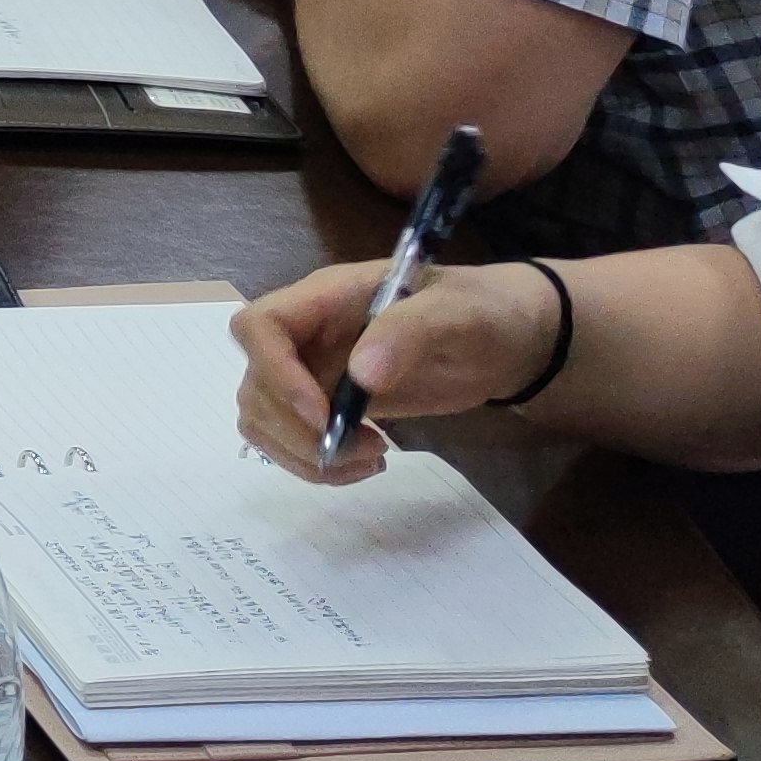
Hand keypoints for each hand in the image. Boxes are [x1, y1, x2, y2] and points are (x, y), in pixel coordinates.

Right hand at [228, 257, 556, 482]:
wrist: (505, 340)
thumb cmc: (480, 313)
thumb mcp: (457, 312)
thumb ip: (409, 331)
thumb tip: (362, 376)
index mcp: (326, 298)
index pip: (259, 326)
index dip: (274, 373)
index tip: (322, 417)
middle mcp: (307, 335)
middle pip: (255, 383)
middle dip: (296, 429)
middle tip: (363, 448)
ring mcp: (314, 372)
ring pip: (262, 417)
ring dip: (302, 452)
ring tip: (368, 459)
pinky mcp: (329, 406)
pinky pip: (290, 439)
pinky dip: (315, 463)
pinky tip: (367, 462)